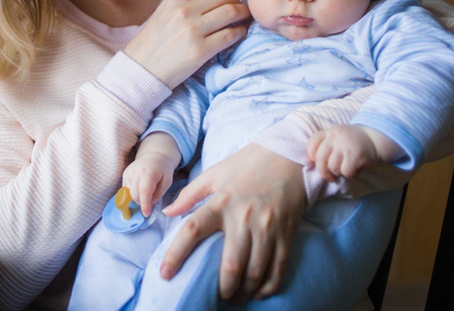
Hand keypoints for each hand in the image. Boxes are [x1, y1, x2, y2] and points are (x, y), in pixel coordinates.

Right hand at [123, 151, 177, 216]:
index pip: (144, 191)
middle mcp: (136, 171)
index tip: (146, 214)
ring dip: (137, 198)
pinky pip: (125, 190)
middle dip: (142, 202)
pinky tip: (139, 189)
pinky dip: (132, 194)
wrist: (154, 155)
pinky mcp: (124, 174)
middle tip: (150, 200)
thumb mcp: (167, 182)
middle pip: (135, 194)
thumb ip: (158, 194)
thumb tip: (148, 205)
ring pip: (128, 194)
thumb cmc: (163, 170)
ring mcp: (128, 172)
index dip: (145, 204)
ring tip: (146, 193)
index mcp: (149, 172)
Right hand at [124, 0, 249, 88]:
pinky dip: (240, 32)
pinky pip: (231, 35)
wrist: (141, 69)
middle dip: (238, 0)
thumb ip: (186, 2)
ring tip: (243, 20)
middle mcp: (183, 11)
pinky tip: (238, 34)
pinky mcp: (200, 51)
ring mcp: (192, 31)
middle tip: (240, 9)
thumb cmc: (153, 42)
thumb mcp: (164, 13)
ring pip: (232, 12)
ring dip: (244, 15)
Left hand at [160, 144, 305, 301]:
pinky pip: (278, 268)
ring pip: (255, 272)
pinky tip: (258, 293)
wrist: (288, 157)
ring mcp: (267, 228)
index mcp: (220, 203)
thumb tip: (167, 212)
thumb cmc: (246, 166)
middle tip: (216, 296)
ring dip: (243, 292)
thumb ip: (189, 195)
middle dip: (222, 288)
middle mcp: (243, 218)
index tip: (165, 273)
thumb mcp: (213, 174)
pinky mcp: (286, 234)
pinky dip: (268, 286)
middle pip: (230, 265)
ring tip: (235, 298)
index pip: (192, 231)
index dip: (176, 254)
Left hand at [307, 125, 400, 181]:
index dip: (312, 155)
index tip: (316, 161)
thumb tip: (313, 162)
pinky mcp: (356, 155)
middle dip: (323, 171)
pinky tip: (354, 169)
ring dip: (338, 173)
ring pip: (333, 167)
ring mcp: (346, 146)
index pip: (312, 143)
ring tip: (345, 169)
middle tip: (329, 176)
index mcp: (329, 131)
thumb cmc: (353, 141)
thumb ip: (325, 144)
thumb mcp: (337, 135)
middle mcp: (335, 137)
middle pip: (320, 159)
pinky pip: (346, 172)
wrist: (375, 138)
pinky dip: (349, 174)